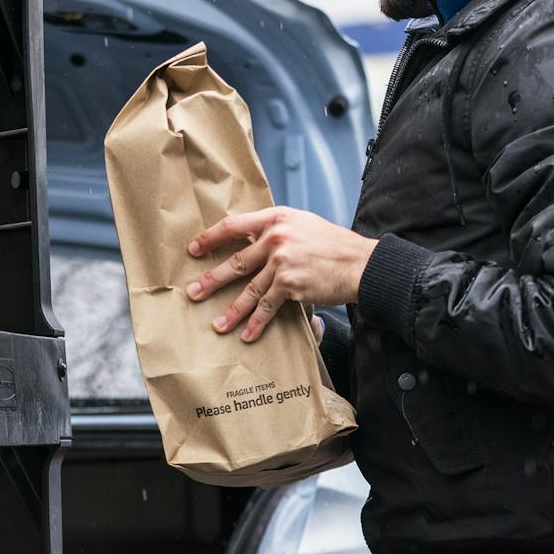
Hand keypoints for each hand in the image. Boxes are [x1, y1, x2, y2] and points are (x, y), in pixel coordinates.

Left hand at [185, 207, 376, 342]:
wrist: (361, 263)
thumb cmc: (334, 245)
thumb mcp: (302, 224)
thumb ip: (277, 230)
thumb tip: (252, 242)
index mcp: (276, 218)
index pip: (233, 225)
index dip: (211, 238)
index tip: (194, 249)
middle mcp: (276, 237)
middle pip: (236, 262)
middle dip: (211, 280)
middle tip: (193, 292)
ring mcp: (282, 261)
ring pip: (249, 290)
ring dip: (232, 311)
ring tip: (217, 324)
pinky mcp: (290, 284)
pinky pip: (268, 306)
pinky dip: (256, 323)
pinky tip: (247, 335)